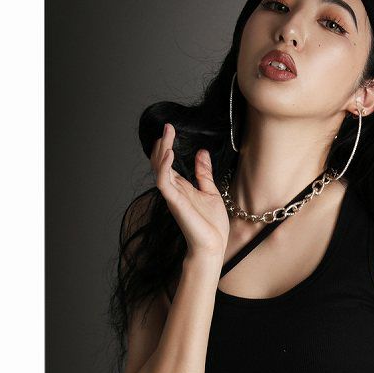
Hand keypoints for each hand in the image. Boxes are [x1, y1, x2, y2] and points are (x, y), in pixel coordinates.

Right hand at [150, 123, 229, 262]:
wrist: (213, 246)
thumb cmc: (212, 225)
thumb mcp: (211, 192)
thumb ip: (204, 173)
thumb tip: (201, 152)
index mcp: (181, 187)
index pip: (168, 163)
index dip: (167, 146)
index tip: (171, 129)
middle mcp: (174, 190)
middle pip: (161, 163)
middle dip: (163, 144)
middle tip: (167, 126)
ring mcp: (173, 196)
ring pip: (159, 170)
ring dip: (162, 151)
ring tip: (166, 135)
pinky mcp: (175, 203)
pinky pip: (164, 182)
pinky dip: (164, 168)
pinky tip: (169, 154)